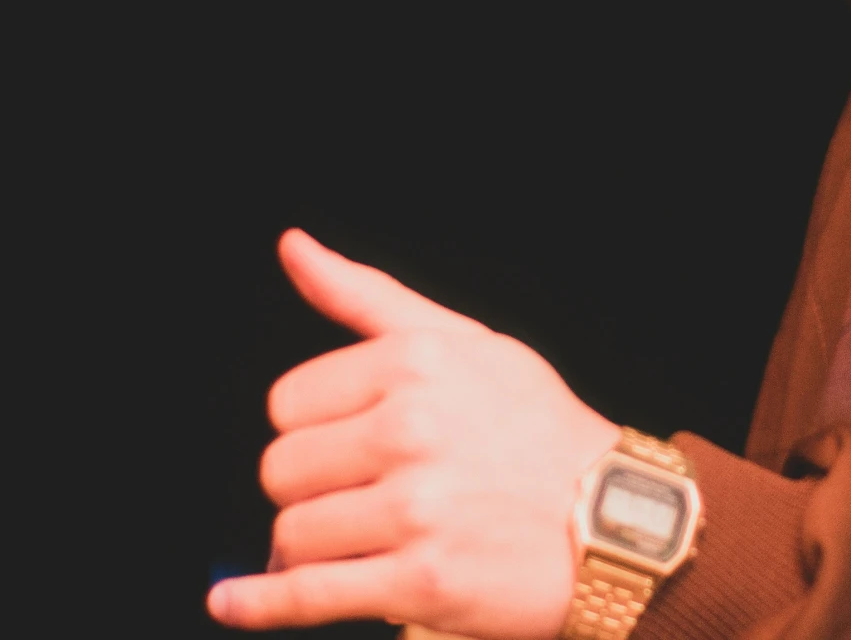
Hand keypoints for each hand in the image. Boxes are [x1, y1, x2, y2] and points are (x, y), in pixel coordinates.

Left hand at [207, 229, 621, 634]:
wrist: (618, 521)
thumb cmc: (538, 428)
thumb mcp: (465, 341)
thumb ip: (367, 296)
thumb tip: (291, 245)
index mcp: (416, 362)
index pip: (289, 402)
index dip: (311, 427)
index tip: (349, 441)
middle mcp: (412, 431)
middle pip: (282, 468)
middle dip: (307, 486)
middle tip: (356, 494)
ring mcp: (416, 512)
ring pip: (291, 533)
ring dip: (308, 546)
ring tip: (352, 539)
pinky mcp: (421, 584)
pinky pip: (308, 594)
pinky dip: (259, 604)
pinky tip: (232, 603)